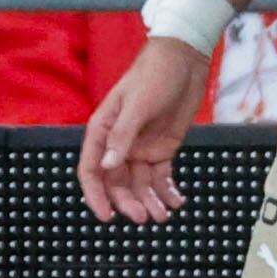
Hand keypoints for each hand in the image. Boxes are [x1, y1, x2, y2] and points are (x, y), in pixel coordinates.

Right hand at [80, 33, 205, 222]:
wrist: (184, 60)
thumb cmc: (154, 75)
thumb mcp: (136, 105)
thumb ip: (122, 136)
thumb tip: (108, 167)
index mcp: (103, 130)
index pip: (92, 169)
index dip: (96, 194)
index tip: (106, 216)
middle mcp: (119, 143)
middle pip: (117, 182)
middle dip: (128, 202)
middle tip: (143, 217)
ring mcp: (140, 147)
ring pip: (140, 183)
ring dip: (149, 201)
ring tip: (162, 216)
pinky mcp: (162, 148)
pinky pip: (161, 176)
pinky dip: (167, 191)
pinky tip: (176, 202)